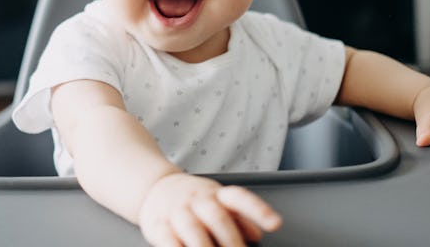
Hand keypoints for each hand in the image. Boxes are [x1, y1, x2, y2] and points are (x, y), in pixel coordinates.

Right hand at [138, 172, 281, 246]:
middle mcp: (197, 200)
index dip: (258, 210)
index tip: (275, 224)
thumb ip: (239, 217)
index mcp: (216, 194)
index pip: (239, 198)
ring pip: (193, 230)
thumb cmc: (193, 200)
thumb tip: (257, 234)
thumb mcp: (218, 200)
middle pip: (218, 217)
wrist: (154, 188)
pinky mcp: (159, 227)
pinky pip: (169, 241)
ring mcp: (177, 212)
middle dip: (232, 241)